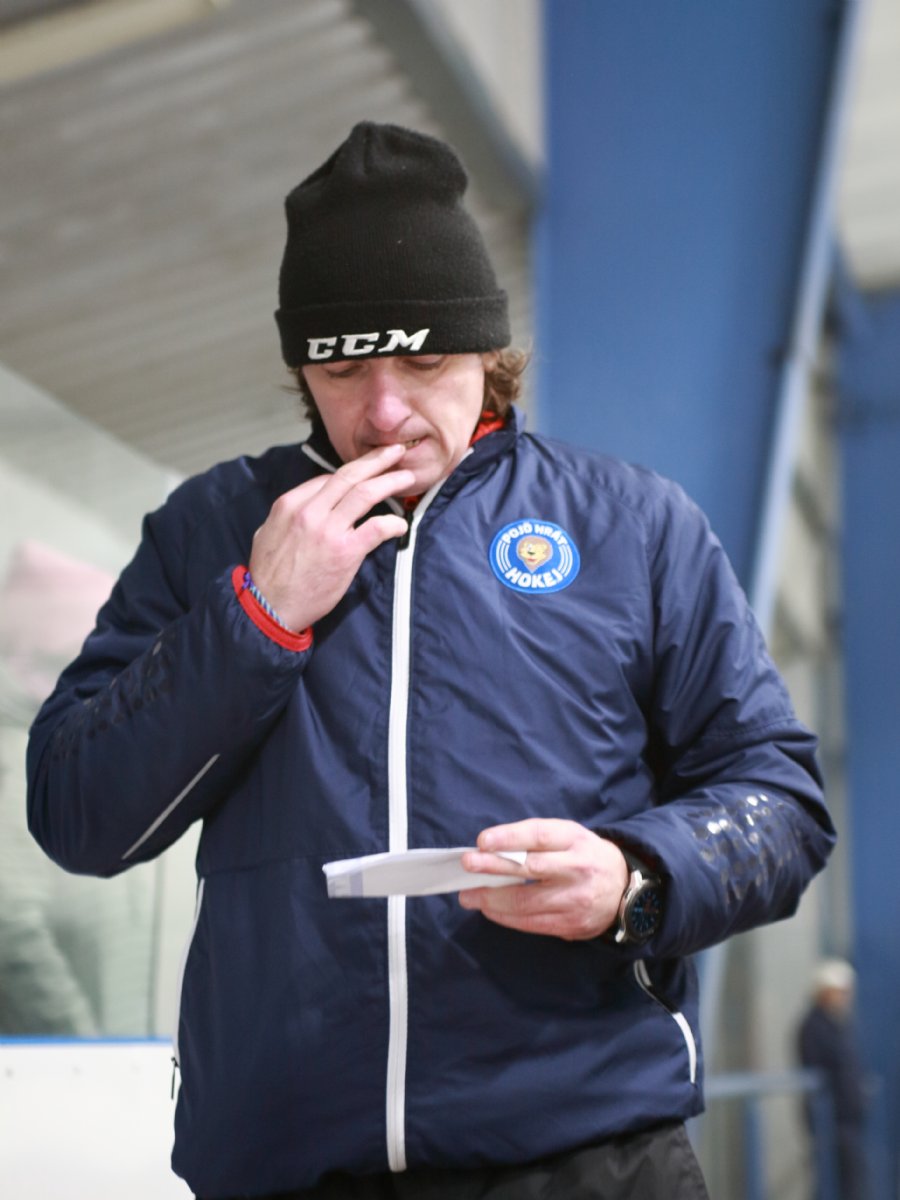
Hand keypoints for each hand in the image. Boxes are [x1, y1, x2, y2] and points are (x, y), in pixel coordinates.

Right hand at [248, 444, 414, 630]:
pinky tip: (400, 524)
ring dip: (389, 482)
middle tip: (395, 452)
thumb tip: (308, 505)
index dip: (353, 473)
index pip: (328, 479)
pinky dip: (392, 523)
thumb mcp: (266, 532)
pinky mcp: (345, 552)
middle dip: (376, 460)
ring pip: (365, 493)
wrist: (269, 607)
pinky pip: (375, 528)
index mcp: (290, 504)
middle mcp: (309, 511)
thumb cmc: (268, 575)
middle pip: (349, 476)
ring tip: (406, 477)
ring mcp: (328, 530)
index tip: (368, 472)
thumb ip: (289, 515)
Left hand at [459, 818, 629, 940]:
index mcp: (576, 840)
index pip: (539, 835)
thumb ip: (535, 840)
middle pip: (530, 869)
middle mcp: (578, 869)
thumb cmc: (584, 856)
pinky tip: (490, 909)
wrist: (624, 889)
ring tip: (469, 895)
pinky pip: (531, 923)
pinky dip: (505, 917)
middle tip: (468, 865)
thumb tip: (490, 849)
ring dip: (491, 899)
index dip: (509, 837)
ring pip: (526, 902)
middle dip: (493, 867)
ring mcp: (575, 900)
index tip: (482, 841)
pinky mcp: (571, 925)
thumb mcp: (568, 836)